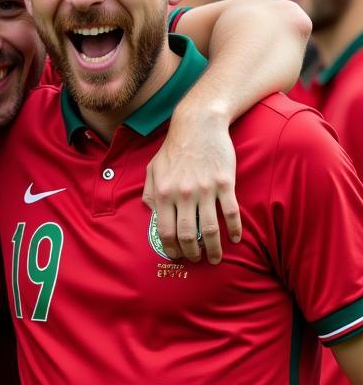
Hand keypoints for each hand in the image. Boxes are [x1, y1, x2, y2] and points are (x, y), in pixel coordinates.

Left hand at [143, 108, 240, 263]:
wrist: (198, 125)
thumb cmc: (173, 148)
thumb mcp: (152, 169)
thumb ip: (148, 192)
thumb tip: (150, 213)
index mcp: (163, 194)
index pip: (165, 231)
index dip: (171, 249)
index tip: (177, 256)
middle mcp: (182, 195)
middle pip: (187, 235)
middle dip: (192, 253)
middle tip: (196, 260)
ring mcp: (205, 190)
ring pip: (210, 229)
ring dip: (213, 248)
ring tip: (215, 258)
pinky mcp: (225, 183)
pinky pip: (231, 213)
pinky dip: (234, 229)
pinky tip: (236, 238)